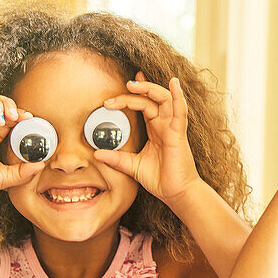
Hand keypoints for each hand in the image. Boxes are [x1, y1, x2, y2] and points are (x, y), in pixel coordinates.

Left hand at [95, 74, 199, 202]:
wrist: (176, 193)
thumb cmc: (160, 179)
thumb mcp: (132, 166)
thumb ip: (116, 158)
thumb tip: (96, 154)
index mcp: (156, 129)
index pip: (144, 104)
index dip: (132, 95)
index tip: (113, 96)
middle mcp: (165, 125)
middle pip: (152, 98)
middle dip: (137, 89)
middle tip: (121, 86)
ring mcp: (173, 128)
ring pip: (165, 98)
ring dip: (151, 88)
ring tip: (135, 83)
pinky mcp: (178, 134)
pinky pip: (180, 111)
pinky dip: (178, 96)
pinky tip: (173, 83)